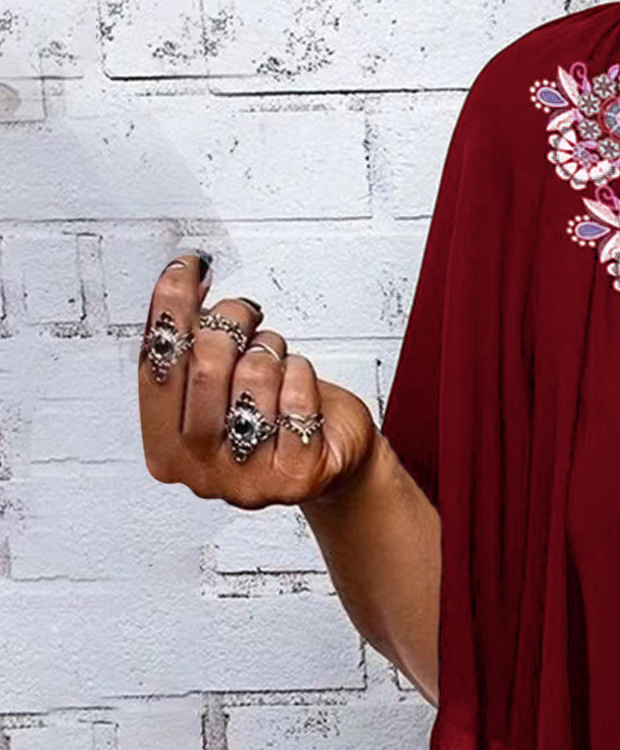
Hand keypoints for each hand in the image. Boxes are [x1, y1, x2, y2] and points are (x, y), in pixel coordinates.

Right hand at [138, 251, 375, 508]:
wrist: (333, 461)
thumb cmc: (273, 417)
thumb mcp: (219, 381)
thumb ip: (190, 344)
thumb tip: (184, 282)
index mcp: (166, 450)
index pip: (157, 367)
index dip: (169, 310)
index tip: (186, 269)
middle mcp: (201, 473)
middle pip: (204, 367)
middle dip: (228, 324)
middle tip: (246, 313)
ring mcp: (248, 481)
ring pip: (253, 377)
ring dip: (270, 350)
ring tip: (276, 357)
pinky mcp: (296, 477)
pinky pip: (297, 398)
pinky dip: (301, 374)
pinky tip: (299, 383)